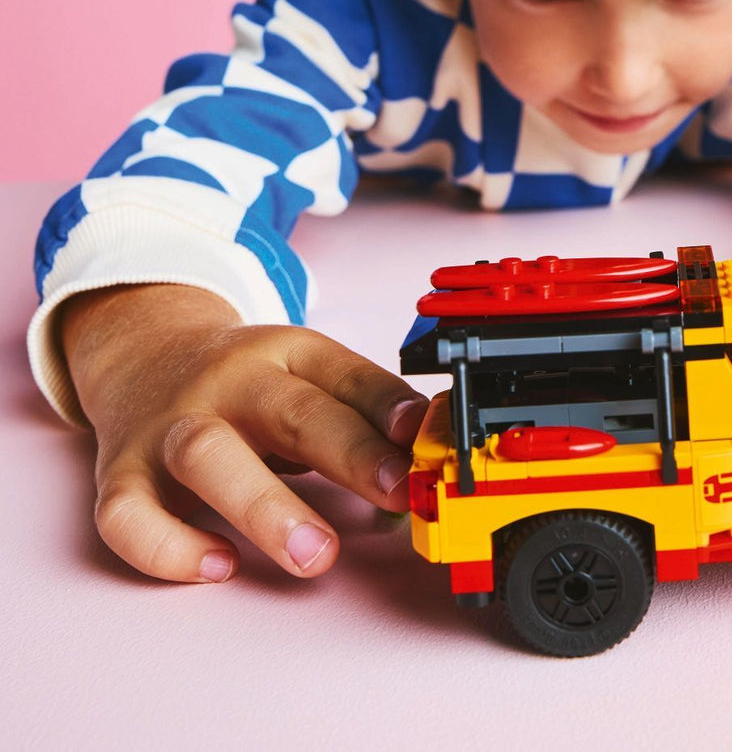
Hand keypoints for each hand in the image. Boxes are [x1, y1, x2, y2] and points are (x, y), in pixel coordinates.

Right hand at [62, 285, 428, 583]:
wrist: (146, 352)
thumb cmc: (248, 380)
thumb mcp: (309, 374)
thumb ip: (364, 412)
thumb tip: (425, 457)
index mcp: (285, 354)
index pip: (346, 375)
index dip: (390, 408)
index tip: (425, 441)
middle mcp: (230, 383)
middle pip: (289, 410)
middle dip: (349, 454)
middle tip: (396, 495)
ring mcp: (170, 426)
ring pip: (207, 456)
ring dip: (266, 507)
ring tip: (316, 555)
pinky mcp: (119, 473)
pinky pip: (129, 516)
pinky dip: (169, 548)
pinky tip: (219, 565)